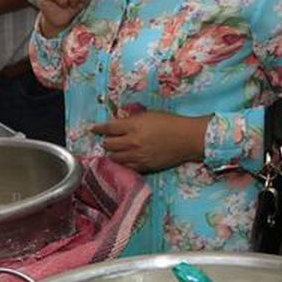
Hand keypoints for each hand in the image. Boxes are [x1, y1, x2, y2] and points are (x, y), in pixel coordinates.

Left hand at [90, 111, 210, 173]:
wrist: (187, 139)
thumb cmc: (170, 122)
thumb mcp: (149, 114)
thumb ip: (132, 120)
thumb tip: (119, 123)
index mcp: (133, 126)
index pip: (109, 128)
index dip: (99, 128)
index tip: (93, 129)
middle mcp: (132, 142)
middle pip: (108, 144)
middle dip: (106, 141)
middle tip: (108, 140)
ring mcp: (137, 156)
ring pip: (114, 158)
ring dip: (112, 153)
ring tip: (114, 151)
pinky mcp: (144, 166)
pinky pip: (126, 167)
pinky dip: (122, 163)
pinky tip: (123, 160)